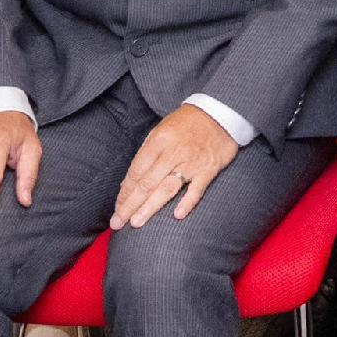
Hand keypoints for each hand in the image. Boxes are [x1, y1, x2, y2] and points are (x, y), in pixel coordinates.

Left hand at [112, 104, 241, 228]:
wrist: (219, 114)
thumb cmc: (185, 124)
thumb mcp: (160, 131)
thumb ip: (145, 156)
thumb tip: (128, 184)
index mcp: (158, 142)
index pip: (136, 172)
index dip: (124, 192)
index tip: (117, 208)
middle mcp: (172, 153)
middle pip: (147, 184)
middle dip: (130, 205)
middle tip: (117, 222)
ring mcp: (191, 163)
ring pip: (167, 188)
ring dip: (150, 207)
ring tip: (136, 222)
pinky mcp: (208, 169)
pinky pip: (197, 189)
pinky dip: (188, 202)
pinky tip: (177, 215)